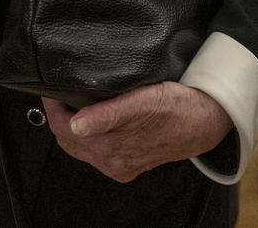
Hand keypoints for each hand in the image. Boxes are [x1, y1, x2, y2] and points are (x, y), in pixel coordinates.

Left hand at [43, 83, 232, 182]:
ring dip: (74, 129)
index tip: (53, 90)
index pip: (63, 130)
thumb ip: (108, 114)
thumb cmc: (176, 106)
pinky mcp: (128, 166)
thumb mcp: (142, 101)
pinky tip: (95, 122)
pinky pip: (98, 154)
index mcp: (112, 148)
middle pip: (69, 141)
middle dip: (61, 119)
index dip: (54, 109)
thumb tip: (76, 125)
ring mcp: (120, 166)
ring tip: (77, 104)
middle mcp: (112, 162)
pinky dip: (90, 138)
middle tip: (63, 95)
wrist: (205, 122)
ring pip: (81, 148)